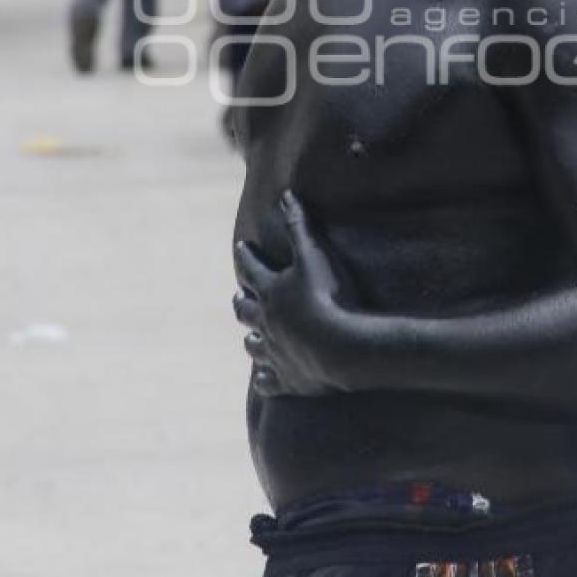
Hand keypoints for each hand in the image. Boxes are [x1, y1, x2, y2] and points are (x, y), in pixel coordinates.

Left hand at [232, 191, 352, 397]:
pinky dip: (265, 377)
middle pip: (246, 310)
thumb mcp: (313, 254)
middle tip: (237, 295)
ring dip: (251, 338)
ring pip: (253, 345)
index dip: (247, 256)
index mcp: (271, 292)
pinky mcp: (288, 379)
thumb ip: (299, 225)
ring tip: (249, 336)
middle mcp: (266, 323)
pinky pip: (269, 380)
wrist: (340, 347)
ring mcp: (275, 352)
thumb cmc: (328, 295)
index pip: (251, 269)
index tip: (241, 248)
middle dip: (240, 300)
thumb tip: (285, 195)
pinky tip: (262, 377)